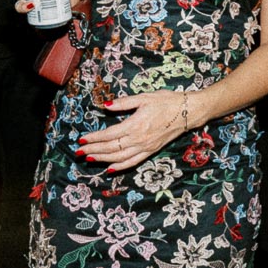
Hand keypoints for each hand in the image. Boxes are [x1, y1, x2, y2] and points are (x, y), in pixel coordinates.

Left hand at [77, 90, 192, 171]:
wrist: (188, 112)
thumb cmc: (166, 101)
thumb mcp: (143, 97)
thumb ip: (122, 103)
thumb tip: (104, 106)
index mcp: (135, 125)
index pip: (109, 135)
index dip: (94, 138)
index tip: (82, 139)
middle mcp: (139, 139)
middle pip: (111, 149)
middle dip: (93, 151)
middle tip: (78, 152)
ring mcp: (145, 147)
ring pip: (119, 158)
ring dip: (103, 160)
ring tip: (89, 159)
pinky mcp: (151, 151)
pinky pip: (133, 162)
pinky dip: (120, 167)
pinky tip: (110, 169)